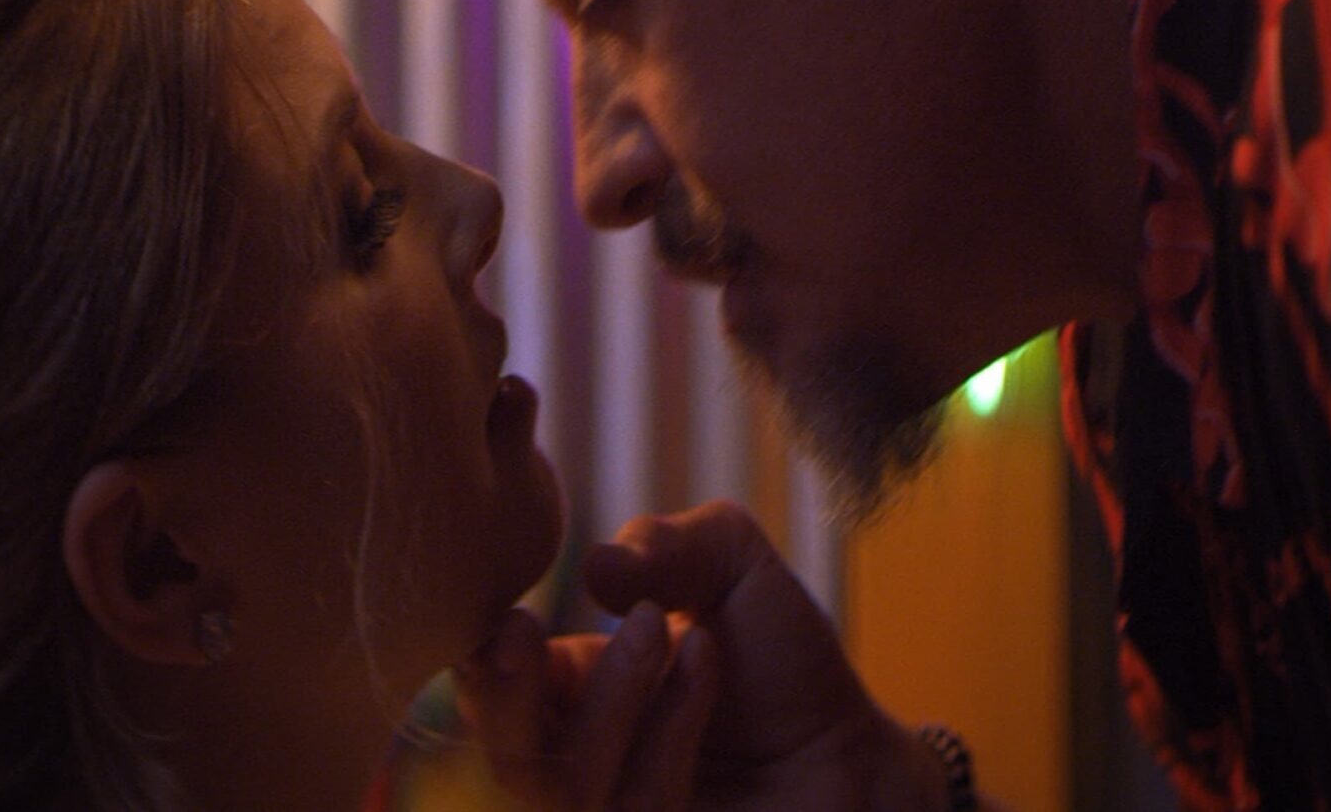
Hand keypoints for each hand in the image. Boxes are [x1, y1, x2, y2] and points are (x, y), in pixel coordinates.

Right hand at [460, 501, 949, 810]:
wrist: (854, 751)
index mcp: (567, 691)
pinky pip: (630, 809)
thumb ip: (666, 544)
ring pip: (563, 786)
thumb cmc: (784, 661)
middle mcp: (578, 760)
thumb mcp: (729, 563)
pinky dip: (668, 730)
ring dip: (613, 699)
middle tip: (535, 629)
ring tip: (671, 631)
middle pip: (501, 756)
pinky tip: (708, 670)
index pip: (486, 685)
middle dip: (505, 696)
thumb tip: (593, 567)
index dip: (477, 659)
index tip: (508, 618)